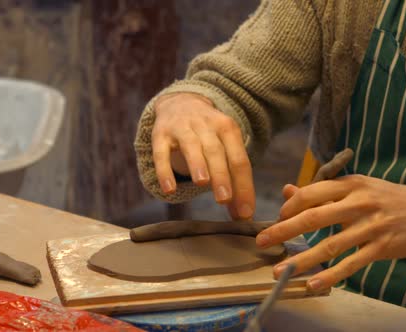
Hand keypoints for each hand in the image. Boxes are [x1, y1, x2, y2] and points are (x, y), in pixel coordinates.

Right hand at [151, 92, 254, 219]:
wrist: (181, 102)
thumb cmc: (209, 136)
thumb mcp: (225, 149)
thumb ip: (233, 180)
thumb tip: (241, 215)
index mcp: (228, 129)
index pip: (239, 160)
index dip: (244, 186)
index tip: (245, 213)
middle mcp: (207, 125)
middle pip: (216, 152)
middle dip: (221, 176)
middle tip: (224, 199)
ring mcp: (182, 127)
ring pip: (192, 146)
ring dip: (197, 164)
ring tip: (202, 184)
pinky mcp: (160, 133)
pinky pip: (161, 152)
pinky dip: (164, 170)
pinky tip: (169, 189)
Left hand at [256, 175, 405, 290]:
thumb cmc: (392, 200)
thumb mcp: (361, 187)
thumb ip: (326, 190)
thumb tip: (289, 190)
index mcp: (352, 184)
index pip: (312, 193)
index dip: (290, 206)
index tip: (278, 218)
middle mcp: (360, 203)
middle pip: (314, 217)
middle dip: (284, 230)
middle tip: (262, 241)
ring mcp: (372, 226)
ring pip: (330, 245)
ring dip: (302, 259)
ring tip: (280, 270)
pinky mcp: (382, 247)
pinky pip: (351, 264)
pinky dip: (331, 276)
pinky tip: (314, 284)